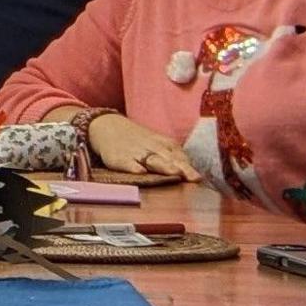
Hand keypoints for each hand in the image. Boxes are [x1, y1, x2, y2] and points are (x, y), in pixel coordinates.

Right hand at [86, 111, 200, 180]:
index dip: (189, 168)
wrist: (107, 126)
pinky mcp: (119, 158)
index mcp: (164, 145)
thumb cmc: (139, 141)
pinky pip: (126, 162)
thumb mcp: (158, 145)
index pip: (180, 157)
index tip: (198, 179)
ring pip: (152, 160)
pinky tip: (139, 172)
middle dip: (181, 168)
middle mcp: (153, 148)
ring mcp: (136, 152)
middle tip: (193, 178)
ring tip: (174, 174)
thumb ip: (175, 158)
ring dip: (164, 166)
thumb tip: (197, 176)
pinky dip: (133, 167)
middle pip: (169, 159)